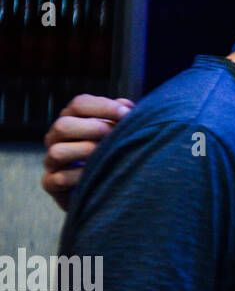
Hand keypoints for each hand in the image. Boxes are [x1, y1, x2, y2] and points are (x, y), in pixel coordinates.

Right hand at [41, 95, 134, 209]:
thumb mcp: (116, 131)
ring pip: (58, 151)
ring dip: (86, 151)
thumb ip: (120, 116)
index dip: (103, 106)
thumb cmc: (110, 152)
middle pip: (63, 125)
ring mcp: (51, 160)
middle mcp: (56, 138)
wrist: (100, 186)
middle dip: (93, 128)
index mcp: (72, 119)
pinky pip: (59, 178)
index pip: (79, 104)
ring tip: (106, 155)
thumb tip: (126, 107)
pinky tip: (97, 174)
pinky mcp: (50, 183)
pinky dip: (80, 176)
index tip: (126, 114)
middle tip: (114, 136)